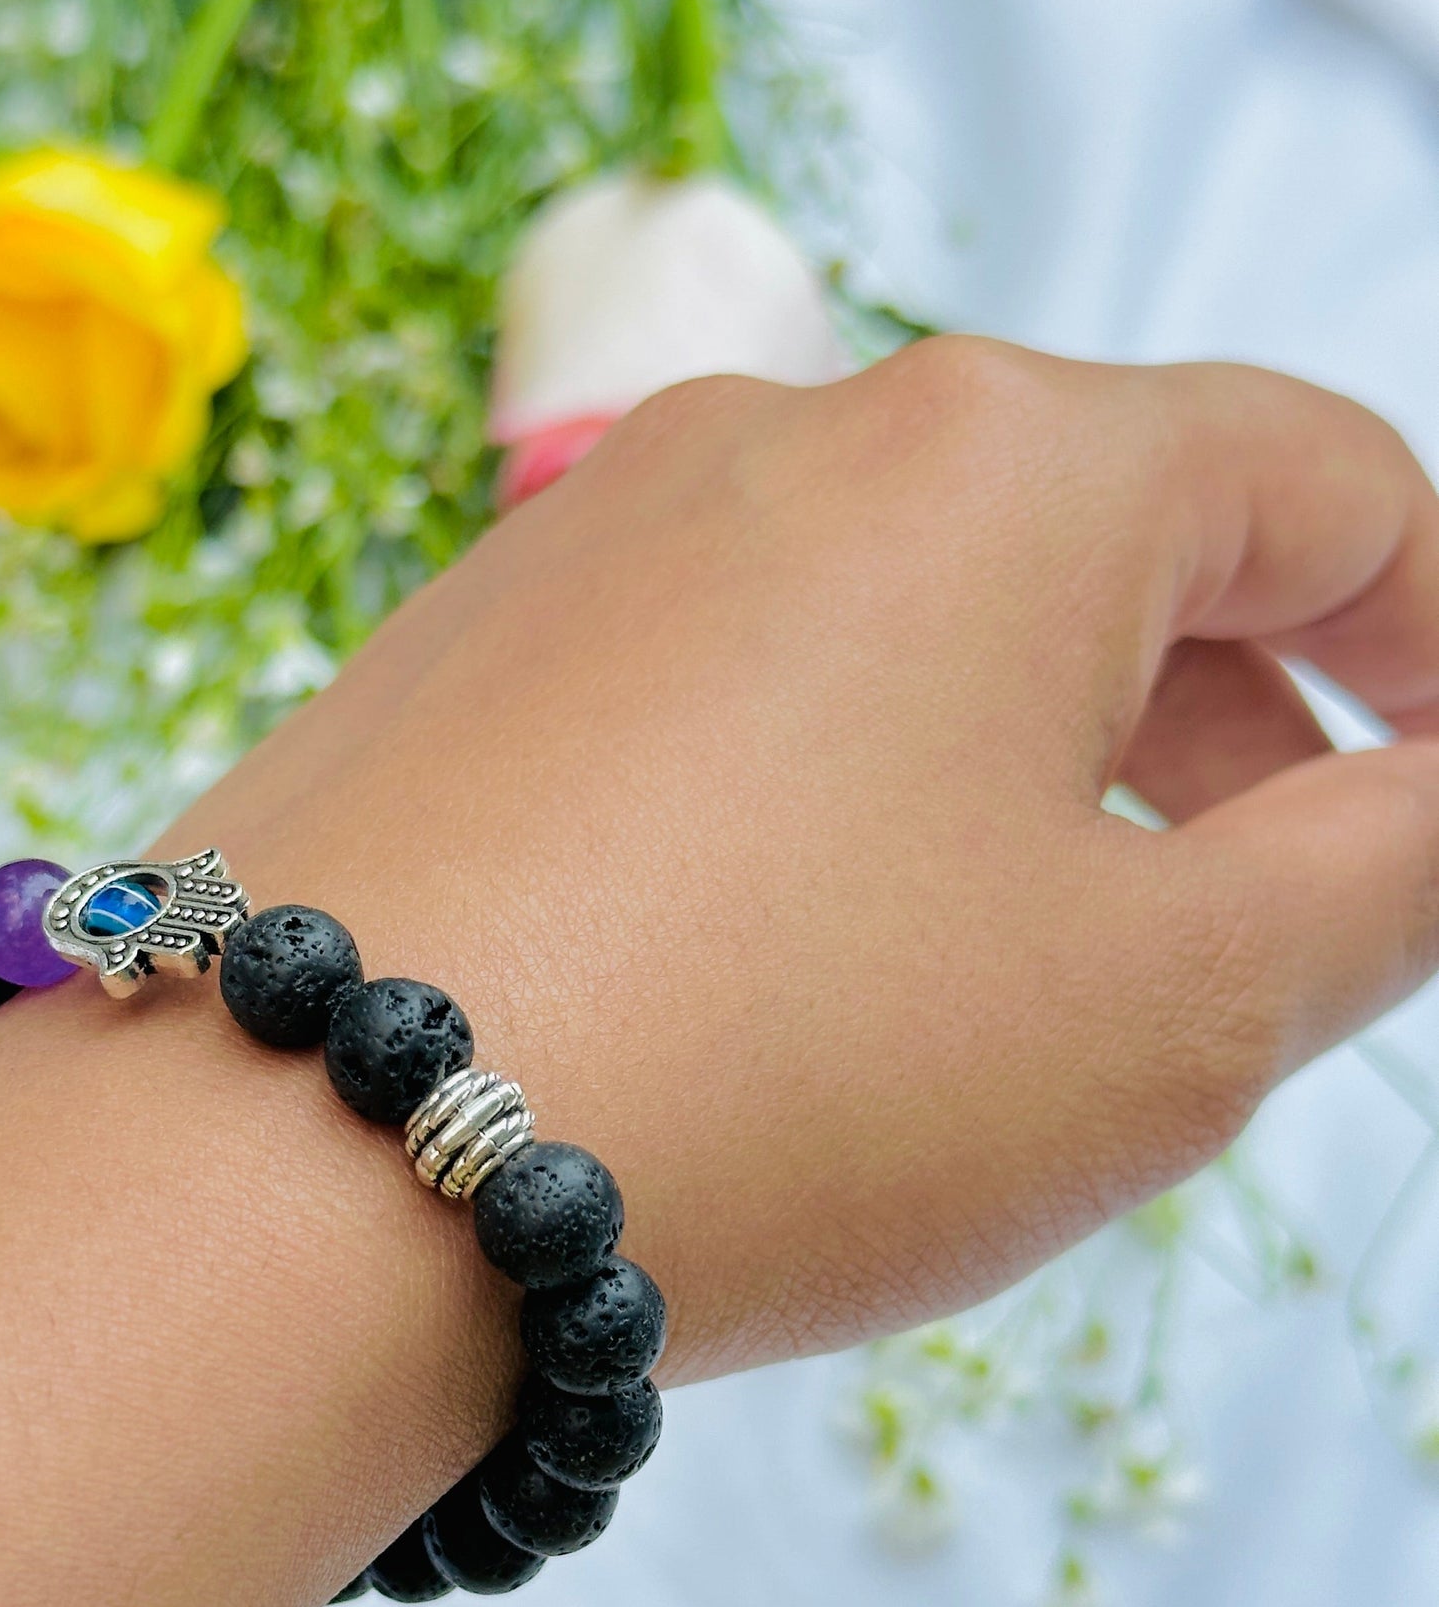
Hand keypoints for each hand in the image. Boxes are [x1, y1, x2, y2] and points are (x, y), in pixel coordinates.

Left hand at [193, 340, 1438, 1371]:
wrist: (283, 1166)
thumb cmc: (773, 1075)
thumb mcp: (1175, 1008)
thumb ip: (1391, 872)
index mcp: (1008, 461)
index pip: (1323, 482)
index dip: (1437, 638)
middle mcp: (788, 440)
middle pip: (1103, 538)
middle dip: (1236, 720)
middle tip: (1280, 912)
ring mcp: (591, 536)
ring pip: (901, 621)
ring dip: (1032, 763)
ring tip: (1046, 963)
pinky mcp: (459, 652)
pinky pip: (725, 689)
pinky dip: (837, 792)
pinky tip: (801, 965)